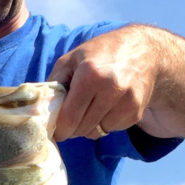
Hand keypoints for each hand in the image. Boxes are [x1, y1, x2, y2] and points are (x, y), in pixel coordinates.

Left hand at [47, 25, 157, 141]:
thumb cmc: (102, 53)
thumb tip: (40, 109)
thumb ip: (53, 83)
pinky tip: (108, 105)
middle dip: (72, 127)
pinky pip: (111, 129)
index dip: (59, 129)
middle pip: (81, 128)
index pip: (69, 119)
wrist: (145, 52)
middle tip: (71, 117)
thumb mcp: (72, 59)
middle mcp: (110, 89)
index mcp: (90, 75)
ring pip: (96, 132)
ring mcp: (126, 102)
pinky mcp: (135, 112)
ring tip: (92, 105)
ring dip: (89, 125)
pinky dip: (105, 123)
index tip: (55, 130)